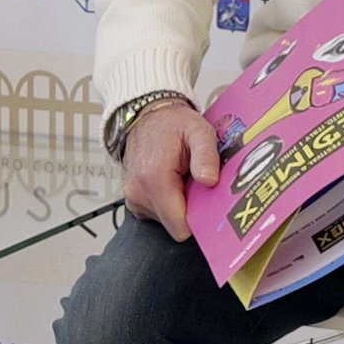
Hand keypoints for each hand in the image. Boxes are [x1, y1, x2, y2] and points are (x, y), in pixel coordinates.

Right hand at [116, 94, 222, 239]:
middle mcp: (138, 192)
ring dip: (180, 205)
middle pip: (175, 225)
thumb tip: (209, 180)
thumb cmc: (174, 124)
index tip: (209, 203)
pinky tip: (173, 182)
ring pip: (168, 222)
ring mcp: (133, 198)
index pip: (180, 225)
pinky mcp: (134, 201)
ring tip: (183, 180)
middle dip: (191, 210)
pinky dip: (170, 203)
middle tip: (196, 184)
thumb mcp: (199, 131)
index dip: (199, 219)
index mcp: (154, 178)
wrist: (148, 117)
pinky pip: (159, 215)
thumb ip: (206, 156)